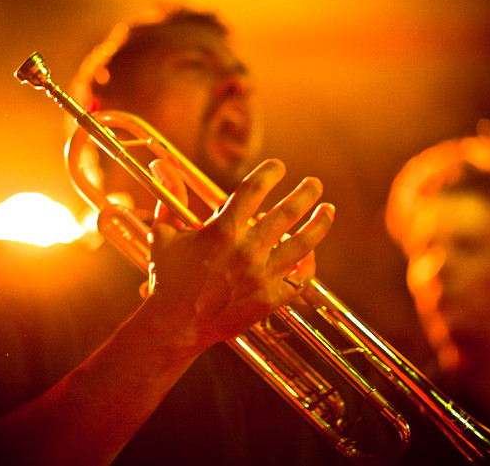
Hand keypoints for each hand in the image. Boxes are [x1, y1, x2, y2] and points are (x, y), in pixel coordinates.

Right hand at [145, 158, 334, 351]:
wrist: (175, 325)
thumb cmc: (167, 278)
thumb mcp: (164, 233)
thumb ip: (170, 195)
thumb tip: (162, 164)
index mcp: (222, 230)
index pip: (254, 189)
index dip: (270, 172)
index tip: (278, 166)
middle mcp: (247, 250)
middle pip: (288, 211)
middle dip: (306, 193)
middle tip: (315, 184)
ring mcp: (262, 276)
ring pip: (303, 244)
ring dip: (320, 223)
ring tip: (328, 209)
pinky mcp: (270, 299)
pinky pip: (300, 279)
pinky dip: (309, 265)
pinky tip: (311, 253)